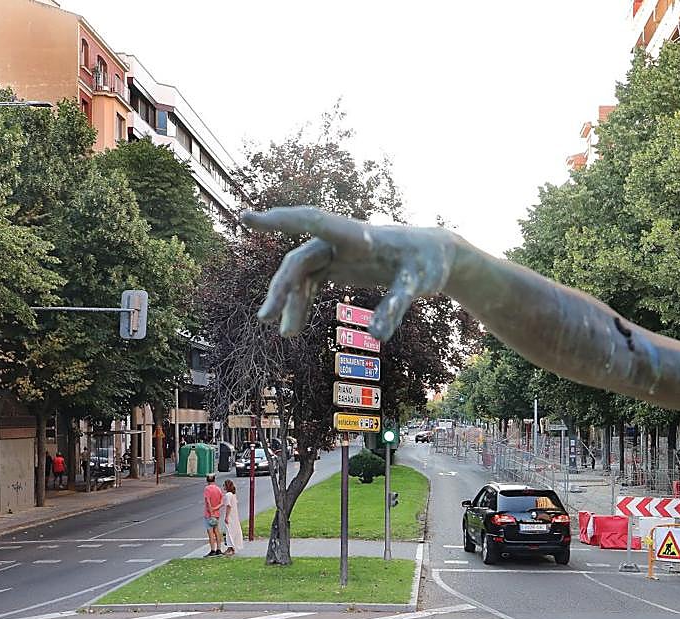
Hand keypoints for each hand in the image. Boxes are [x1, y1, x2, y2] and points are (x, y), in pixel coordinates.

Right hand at [241, 207, 459, 338]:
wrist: (434, 254)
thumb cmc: (428, 264)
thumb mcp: (418, 285)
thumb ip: (397, 307)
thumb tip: (376, 338)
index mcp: (358, 236)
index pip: (313, 223)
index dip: (280, 221)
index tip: (245, 218)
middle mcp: (342, 240)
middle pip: (301, 260)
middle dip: (283, 288)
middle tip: (267, 319)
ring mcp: (338, 252)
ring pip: (304, 274)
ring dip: (292, 301)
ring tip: (287, 333)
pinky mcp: (340, 265)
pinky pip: (313, 281)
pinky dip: (303, 301)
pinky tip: (294, 324)